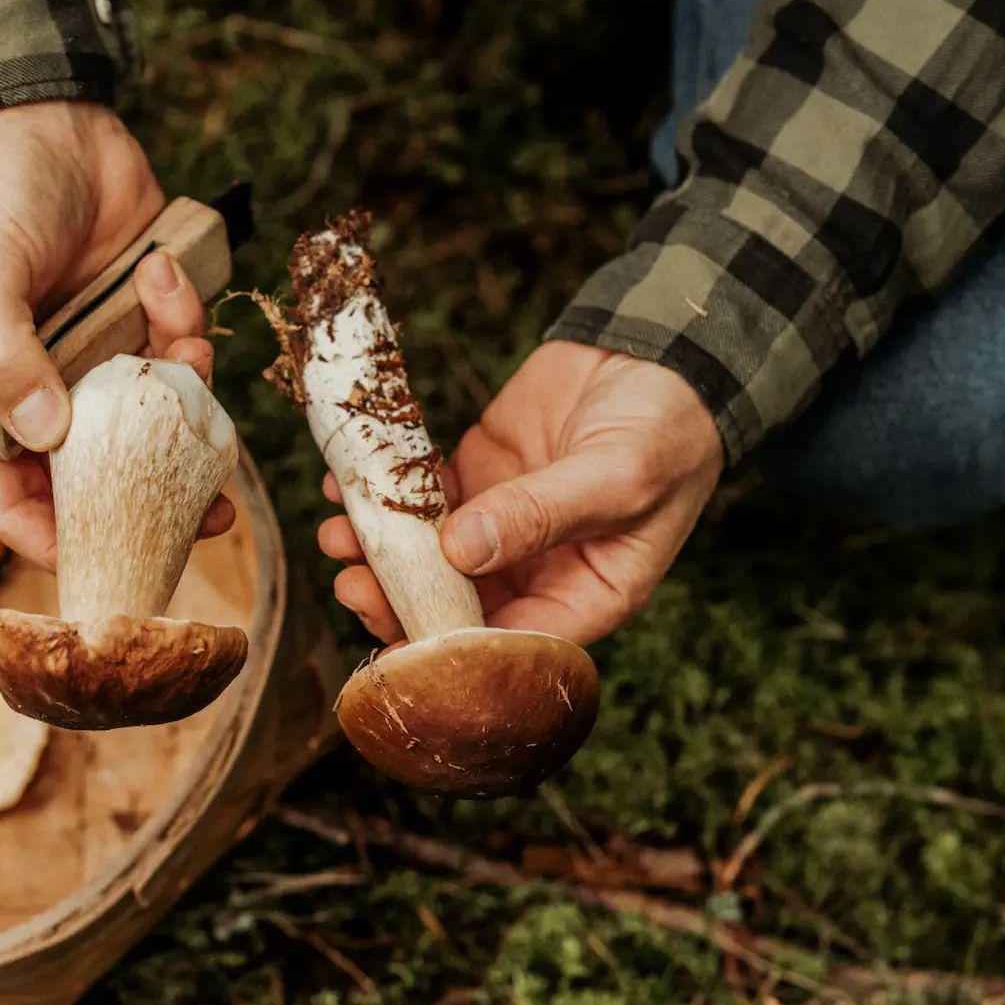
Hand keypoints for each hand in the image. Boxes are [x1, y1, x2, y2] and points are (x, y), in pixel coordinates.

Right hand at [0, 101, 231, 564]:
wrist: (49, 121)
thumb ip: (1, 356)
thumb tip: (46, 434)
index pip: (5, 499)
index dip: (51, 538)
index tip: (107, 553)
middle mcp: (40, 396)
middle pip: (94, 481)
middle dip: (152, 495)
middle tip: (211, 513)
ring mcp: (96, 366)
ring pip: (153, 424)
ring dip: (182, 398)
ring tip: (185, 351)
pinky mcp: (143, 330)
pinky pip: (180, 359)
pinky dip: (186, 326)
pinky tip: (165, 275)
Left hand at [319, 340, 723, 644]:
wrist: (658, 351)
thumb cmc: (666, 428)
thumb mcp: (617, 476)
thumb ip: (541, 515)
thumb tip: (462, 552)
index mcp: (586, 596)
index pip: (513, 647)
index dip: (453, 654)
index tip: (398, 648)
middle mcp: (537, 572)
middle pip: (454, 609)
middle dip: (397, 602)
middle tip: (352, 584)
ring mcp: (499, 525)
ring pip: (426, 557)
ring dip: (378, 553)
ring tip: (338, 535)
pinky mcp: (474, 478)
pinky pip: (419, 499)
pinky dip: (383, 495)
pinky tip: (346, 485)